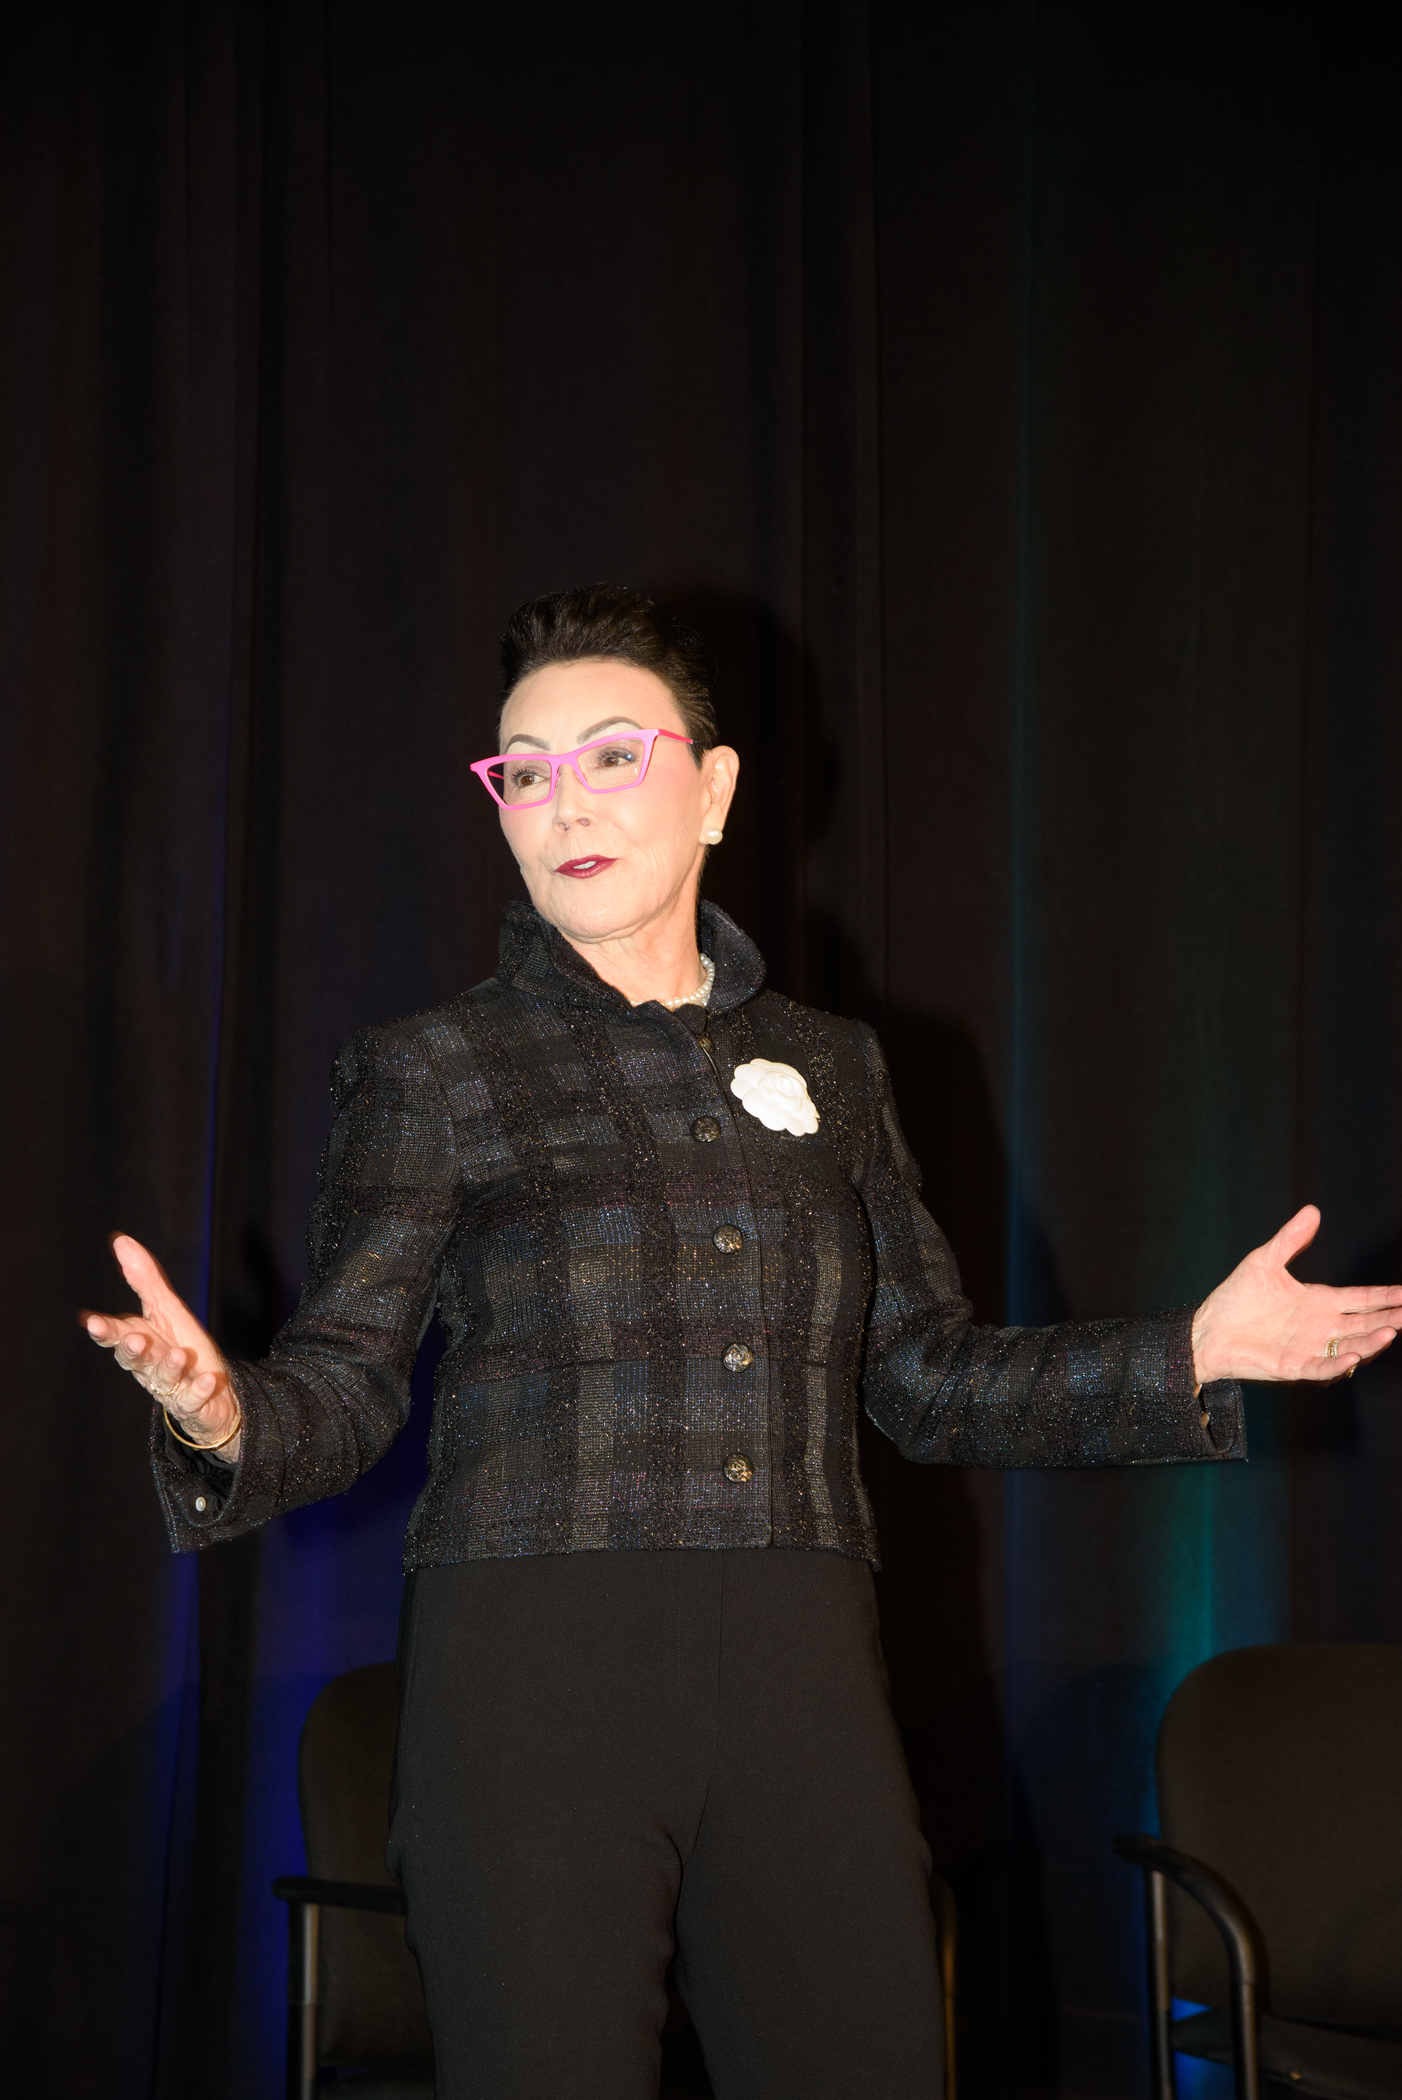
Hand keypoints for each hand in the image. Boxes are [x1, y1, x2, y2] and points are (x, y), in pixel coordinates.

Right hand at [81, 1234, 240, 1458]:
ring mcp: (172, 1387)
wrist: (215, 1390)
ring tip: (179, 1354)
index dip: (105, 1331)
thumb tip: (120, 1241)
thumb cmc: (182, 1346)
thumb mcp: (166, 1309)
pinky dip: (200, 1390)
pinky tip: (209, 1379)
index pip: (116, 1336)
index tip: (93, 1322)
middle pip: (135, 1360)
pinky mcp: (194, 1404)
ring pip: (164, 1379)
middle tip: (134, 1339)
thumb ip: (144, 1279)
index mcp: (139, 1342)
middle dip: (132, 1350)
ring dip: (170, 1367)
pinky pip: (194, 1400)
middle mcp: (150, 1367)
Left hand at [1191, 1205, 1401, 1385]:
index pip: (1361, 1299)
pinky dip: (1337, 1364)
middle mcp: (1320, 1327)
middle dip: (1389, 1318)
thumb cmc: (1236, 1298)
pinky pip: (1321, 1367)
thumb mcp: (1264, 1262)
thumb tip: (1312, 1211)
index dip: (1384, 1296)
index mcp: (1318, 1302)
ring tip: (1390, 1331)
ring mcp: (1309, 1348)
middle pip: (1364, 1323)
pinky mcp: (1292, 1366)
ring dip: (1371, 1341)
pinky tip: (1353, 1356)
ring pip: (1350, 1347)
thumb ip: (1290, 1240)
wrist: (1207, 1329)